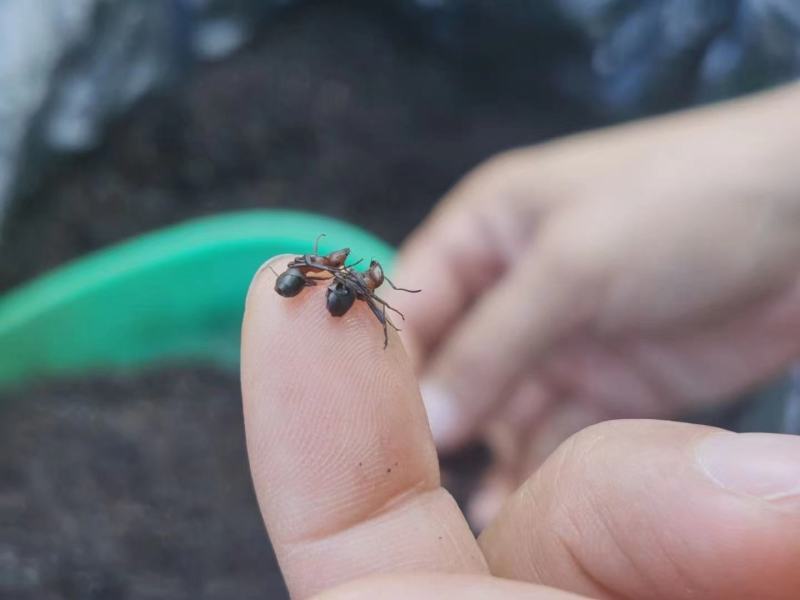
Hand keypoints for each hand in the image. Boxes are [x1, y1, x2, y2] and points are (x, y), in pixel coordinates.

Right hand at [241, 258, 799, 598]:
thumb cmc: (681, 203)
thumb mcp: (572, 265)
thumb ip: (494, 344)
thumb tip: (429, 422)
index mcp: (483, 236)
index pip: (408, 307)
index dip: (384, 368)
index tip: (366, 435)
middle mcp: (508, 294)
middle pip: (447, 368)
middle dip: (431, 422)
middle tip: (403, 490)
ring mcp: (555, 344)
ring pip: (496, 412)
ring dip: (479, 458)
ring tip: (456, 516)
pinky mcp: (603, 386)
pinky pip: (550, 437)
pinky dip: (531, 473)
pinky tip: (509, 510)